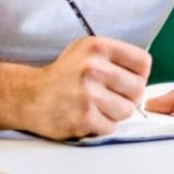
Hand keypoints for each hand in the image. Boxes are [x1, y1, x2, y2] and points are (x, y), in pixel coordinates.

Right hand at [26, 36, 150, 139]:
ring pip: (127, 110)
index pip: (143, 62)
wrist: (30, 96)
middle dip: (128, 97)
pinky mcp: (83, 117)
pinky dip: (102, 126)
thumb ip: (115, 57)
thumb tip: (144, 74)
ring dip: (115, 113)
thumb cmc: (62, 75)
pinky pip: (111, 127)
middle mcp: (93, 68)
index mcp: (98, 47)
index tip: (128, 80)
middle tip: (112, 97)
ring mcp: (88, 94)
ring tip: (98, 107)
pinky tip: (88, 117)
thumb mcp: (86, 51)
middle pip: (138, 89)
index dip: (139, 75)